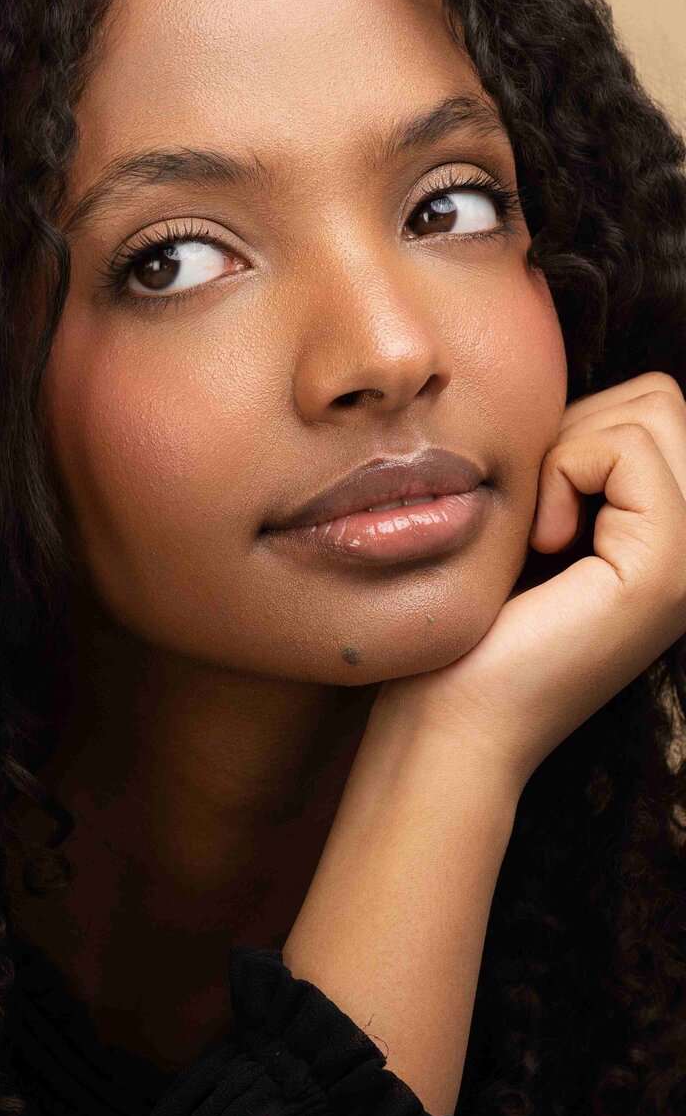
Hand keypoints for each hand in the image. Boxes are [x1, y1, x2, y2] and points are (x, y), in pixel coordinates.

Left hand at [374, 372, 685, 792]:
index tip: (537, 511)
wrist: (451, 722)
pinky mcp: (670, 565)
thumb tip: (572, 394)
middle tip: (536, 515)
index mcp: (675, 533)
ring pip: (653, 406)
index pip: (657, 405)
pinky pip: (625, 446)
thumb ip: (578, 460)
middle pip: (660, 395)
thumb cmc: (471, 623)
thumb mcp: (535, 517)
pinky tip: (543, 545)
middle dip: (576, 429)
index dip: (577, 429)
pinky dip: (564, 472)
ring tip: (542, 532)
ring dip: (568, 450)